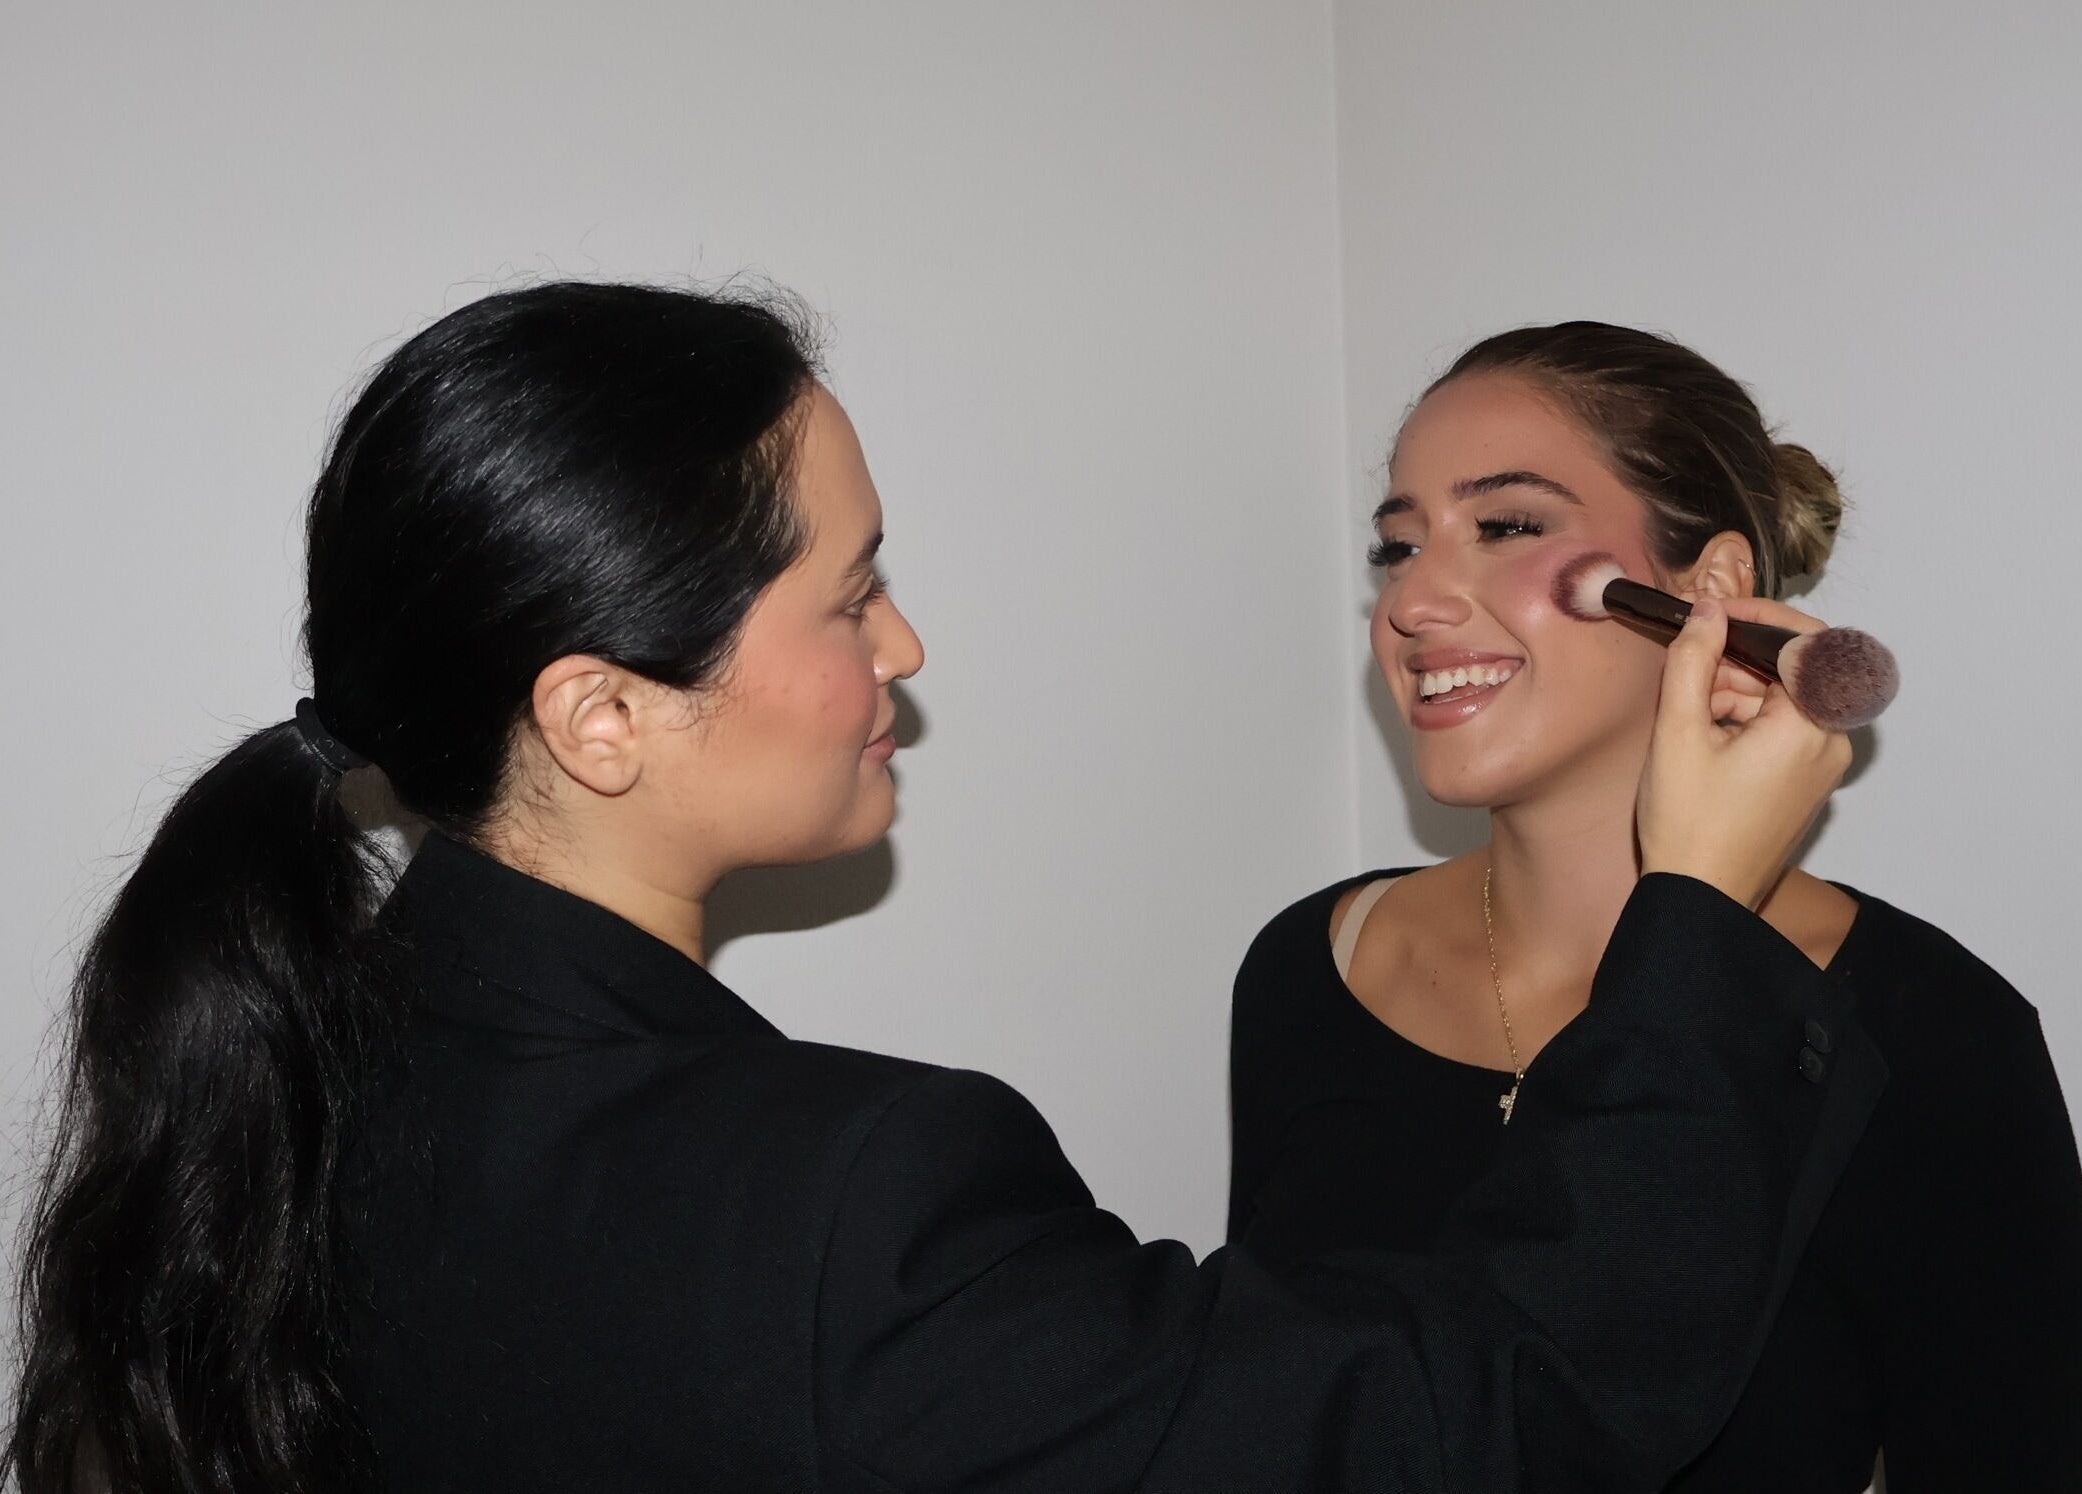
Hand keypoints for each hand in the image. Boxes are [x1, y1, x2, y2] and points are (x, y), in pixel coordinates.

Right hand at [1637, 596, 1854, 907]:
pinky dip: (1746, 720)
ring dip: (1737, 692)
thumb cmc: (1689, 824)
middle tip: (1689, 678)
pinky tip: (1704, 740)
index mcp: (1809, 726)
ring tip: (1689, 719)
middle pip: (1794, 669)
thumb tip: (1707, 613)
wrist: (1701, 897)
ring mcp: (1822, 764)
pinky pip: (1785, 727)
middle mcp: (1830, 742)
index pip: (1806, 641)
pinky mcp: (1808, 781)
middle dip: (1738, 663)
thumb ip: (1693, 660)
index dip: (1760, 617)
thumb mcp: (1678, 732)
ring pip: (1785, 698)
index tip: (1716, 615)